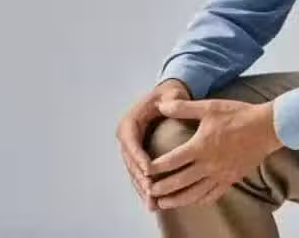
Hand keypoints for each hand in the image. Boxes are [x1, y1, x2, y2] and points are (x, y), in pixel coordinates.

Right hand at [116, 79, 191, 211]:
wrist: (167, 100)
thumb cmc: (170, 97)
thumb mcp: (172, 94)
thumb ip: (172, 99)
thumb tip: (169, 103)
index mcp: (130, 122)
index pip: (131, 141)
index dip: (138, 156)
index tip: (149, 170)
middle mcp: (126, 137)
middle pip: (130, 161)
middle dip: (140, 178)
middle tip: (152, 193)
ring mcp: (130, 150)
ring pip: (133, 172)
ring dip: (142, 189)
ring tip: (153, 204)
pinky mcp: (137, 158)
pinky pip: (139, 176)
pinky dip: (145, 189)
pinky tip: (154, 204)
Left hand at [146, 99, 283, 209]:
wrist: (267, 127)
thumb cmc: (238, 114)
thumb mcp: (209, 106)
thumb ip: (183, 107)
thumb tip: (161, 105)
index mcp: (201, 146)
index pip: (172, 161)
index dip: (155, 167)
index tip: (144, 171)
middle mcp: (209, 164)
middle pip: (180, 182)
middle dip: (162, 189)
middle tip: (148, 192)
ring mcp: (221, 174)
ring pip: (195, 193)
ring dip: (177, 200)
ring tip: (163, 203)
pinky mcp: (231, 179)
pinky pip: (212, 195)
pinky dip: (199, 200)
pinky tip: (191, 201)